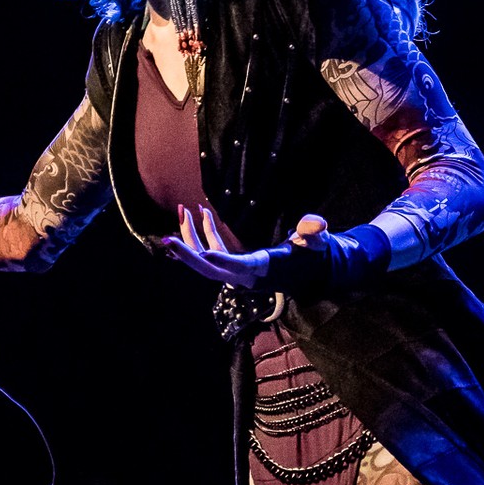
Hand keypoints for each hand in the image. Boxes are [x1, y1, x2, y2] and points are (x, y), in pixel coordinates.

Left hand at [159, 206, 328, 284]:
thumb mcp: (316, 243)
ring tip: (181, 210)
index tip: (204, 252)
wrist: (302, 268)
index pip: (241, 267)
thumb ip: (314, 233)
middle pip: (210, 270)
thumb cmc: (309, 255)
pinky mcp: (229, 262)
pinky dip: (200, 232)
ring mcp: (232, 269)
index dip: (224, 261)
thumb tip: (317, 225)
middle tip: (166, 241)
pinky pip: (209, 249)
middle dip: (187, 256)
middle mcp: (243, 274)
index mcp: (262, 269)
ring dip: (189, 236)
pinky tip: (197, 212)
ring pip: (204, 258)